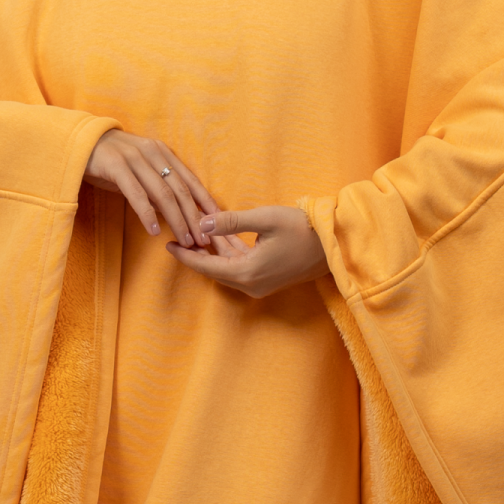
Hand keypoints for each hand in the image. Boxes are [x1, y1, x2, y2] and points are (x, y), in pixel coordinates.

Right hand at [84, 130, 217, 247]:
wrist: (78, 142)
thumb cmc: (110, 161)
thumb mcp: (138, 171)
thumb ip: (156, 187)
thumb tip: (173, 211)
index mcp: (162, 152)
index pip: (190, 180)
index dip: (205, 202)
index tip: (217, 222)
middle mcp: (152, 153)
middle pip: (180, 190)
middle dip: (194, 217)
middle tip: (203, 239)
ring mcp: (134, 158)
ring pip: (163, 194)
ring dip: (176, 220)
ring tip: (184, 240)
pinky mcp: (116, 166)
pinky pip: (137, 194)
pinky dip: (147, 214)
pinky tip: (155, 230)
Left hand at [167, 206, 327, 299]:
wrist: (335, 244)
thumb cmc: (302, 228)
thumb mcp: (264, 219)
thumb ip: (230, 222)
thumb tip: (202, 224)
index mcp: (246, 272)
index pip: (206, 265)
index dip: (185, 254)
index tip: (167, 244)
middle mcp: (251, 284)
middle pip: (213, 269)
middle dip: (195, 252)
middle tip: (177, 235)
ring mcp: (260, 284)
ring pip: (226, 267)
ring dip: (212, 251)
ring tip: (194, 233)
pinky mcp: (268, 278)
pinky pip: (240, 267)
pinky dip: (228, 253)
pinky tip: (219, 237)